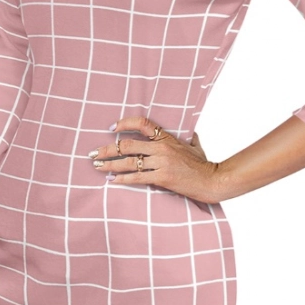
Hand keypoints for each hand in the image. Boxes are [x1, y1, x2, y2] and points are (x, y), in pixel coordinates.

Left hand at [89, 116, 223, 203]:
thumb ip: (189, 138)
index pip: (142, 124)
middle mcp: (161, 148)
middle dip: (107, 149)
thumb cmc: (204, 164)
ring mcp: (160, 163)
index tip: (112, 128)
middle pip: (127, 145)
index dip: (125, 124)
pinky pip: (136, 177)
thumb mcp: (195, 146)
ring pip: (128, 162)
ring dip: (109, 165)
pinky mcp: (161, 178)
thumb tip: (191, 134)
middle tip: (93, 154)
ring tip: (97, 167)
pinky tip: (112, 180)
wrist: (211, 180)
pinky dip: (122, 179)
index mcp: (167, 138)